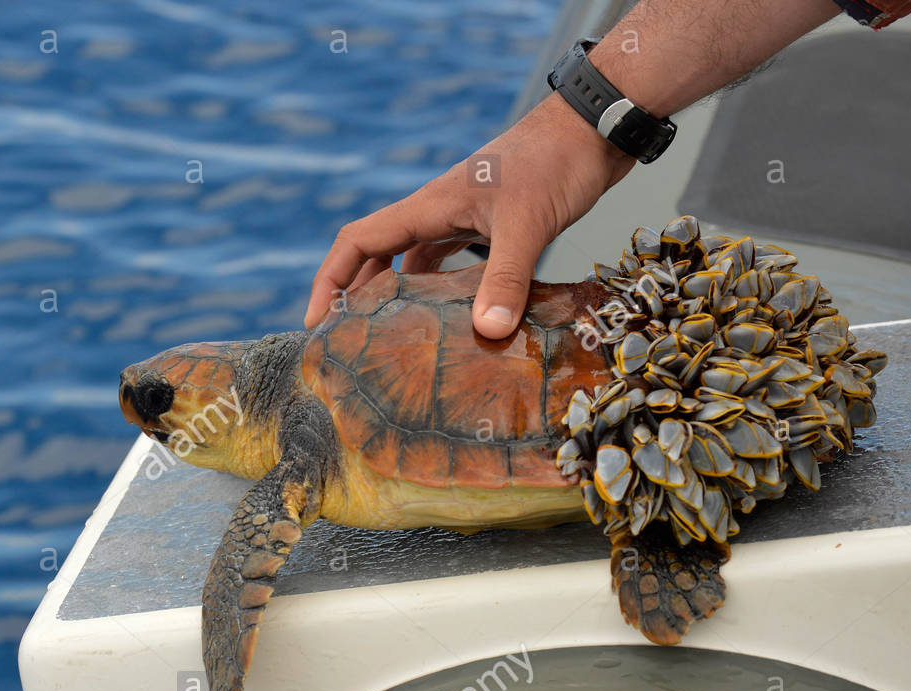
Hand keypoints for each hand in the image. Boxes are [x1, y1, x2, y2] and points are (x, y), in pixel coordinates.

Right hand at [303, 94, 635, 338]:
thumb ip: (505, 277)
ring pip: (412, 262)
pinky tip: (451, 319)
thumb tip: (487, 332)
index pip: (358, 241)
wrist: (594, 128)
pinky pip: (449, 263)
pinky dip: (441, 291)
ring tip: (389, 341)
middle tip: (345, 343)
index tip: (317, 320)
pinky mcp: (490, 225)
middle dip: (355, 297)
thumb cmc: (557, 161)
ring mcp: (462, 217)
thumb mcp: (528, 223)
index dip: (330, 280)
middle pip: (377, 256)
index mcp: (429, 206)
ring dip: (396, 297)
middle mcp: (437, 211)